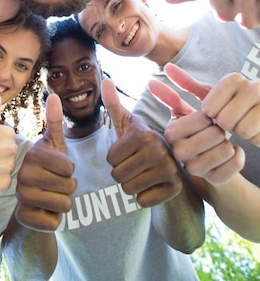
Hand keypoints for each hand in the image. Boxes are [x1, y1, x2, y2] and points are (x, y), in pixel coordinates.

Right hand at [15, 94, 75, 231]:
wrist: (31, 203)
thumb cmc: (47, 171)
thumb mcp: (54, 146)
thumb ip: (54, 121)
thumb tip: (54, 95)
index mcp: (33, 155)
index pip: (68, 166)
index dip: (70, 170)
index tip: (59, 170)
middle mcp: (23, 175)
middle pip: (69, 186)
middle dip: (68, 188)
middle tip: (55, 186)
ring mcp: (22, 197)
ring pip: (64, 204)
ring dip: (63, 204)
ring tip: (51, 197)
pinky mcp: (24, 218)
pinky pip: (55, 221)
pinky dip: (54, 219)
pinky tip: (44, 211)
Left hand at [102, 77, 181, 206]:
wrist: (170, 166)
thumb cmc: (141, 145)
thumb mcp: (127, 125)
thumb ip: (113, 104)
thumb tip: (105, 79)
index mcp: (143, 134)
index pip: (110, 159)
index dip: (114, 159)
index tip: (127, 153)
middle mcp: (159, 150)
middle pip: (118, 175)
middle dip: (121, 173)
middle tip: (135, 165)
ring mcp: (170, 169)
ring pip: (129, 189)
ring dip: (131, 185)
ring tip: (142, 174)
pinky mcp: (175, 188)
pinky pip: (143, 201)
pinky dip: (144, 197)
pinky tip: (152, 185)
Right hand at [148, 63, 245, 184]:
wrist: (214, 160)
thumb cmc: (202, 129)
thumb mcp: (192, 107)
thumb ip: (182, 86)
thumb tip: (166, 66)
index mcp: (170, 132)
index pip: (198, 118)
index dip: (209, 116)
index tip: (209, 117)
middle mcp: (178, 152)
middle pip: (213, 134)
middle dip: (221, 129)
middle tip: (219, 131)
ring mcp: (194, 169)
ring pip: (224, 150)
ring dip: (230, 143)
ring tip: (225, 142)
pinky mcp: (212, 181)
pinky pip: (234, 165)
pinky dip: (239, 157)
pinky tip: (233, 154)